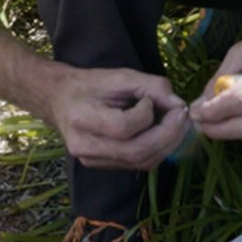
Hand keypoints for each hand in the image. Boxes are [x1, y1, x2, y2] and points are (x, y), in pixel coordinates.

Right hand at [0, 8, 188, 171]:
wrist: (58, 100)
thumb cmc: (89, 84)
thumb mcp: (119, 75)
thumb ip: (150, 86)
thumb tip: (178, 104)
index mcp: (82, 120)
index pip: (123, 127)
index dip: (147, 113)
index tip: (152, 97)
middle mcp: (85, 148)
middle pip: (137, 151)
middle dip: (168, 134)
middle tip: (183, 116)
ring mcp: (93, 161)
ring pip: (141, 162)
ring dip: (167, 144)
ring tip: (178, 124)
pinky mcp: (102, 166)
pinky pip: (137, 164)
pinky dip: (157, 150)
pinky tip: (165, 133)